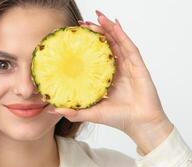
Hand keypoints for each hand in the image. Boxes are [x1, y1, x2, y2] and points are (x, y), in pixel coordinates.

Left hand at [48, 10, 173, 154]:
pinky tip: (115, 25)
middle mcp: (118, 68)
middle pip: (107, 44)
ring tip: (98, 16)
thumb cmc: (119, 119)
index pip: (96, 55)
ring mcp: (129, 65)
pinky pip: (129, 46)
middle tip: (83, 23)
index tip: (74, 36)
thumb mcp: (92, 113)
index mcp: (108, 77)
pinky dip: (122, 34)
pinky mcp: (138, 66)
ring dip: (108, 28)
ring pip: (118, 41)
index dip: (87, 44)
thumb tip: (52, 110)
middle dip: (96, 31)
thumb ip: (74, 111)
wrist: (139, 125)